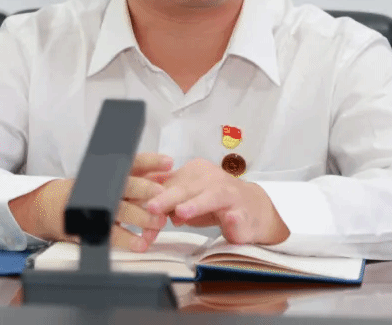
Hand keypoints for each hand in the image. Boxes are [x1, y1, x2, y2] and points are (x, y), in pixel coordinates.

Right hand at [9, 152, 172, 251]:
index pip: (131, 162)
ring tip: (157, 224)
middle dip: (146, 191)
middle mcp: (103, 186)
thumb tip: (166, 170)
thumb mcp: (108, 177)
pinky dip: (126, 239)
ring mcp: (96, 206)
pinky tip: (139, 243)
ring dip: (141, 218)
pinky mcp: (90, 226)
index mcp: (110, 172)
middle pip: (127, 185)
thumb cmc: (89, 190)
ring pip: (121, 210)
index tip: (169, 162)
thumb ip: (134, 175)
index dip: (151, 161)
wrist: (54, 206)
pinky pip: (110, 234)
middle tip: (163, 196)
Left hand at [144, 158, 288, 245]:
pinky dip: (234, 218)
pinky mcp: (245, 213)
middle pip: (189, 187)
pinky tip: (230, 220)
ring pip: (214, 197)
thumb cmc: (215, 204)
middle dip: (169, 197)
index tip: (138, 210)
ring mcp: (231, 195)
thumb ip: (166, 203)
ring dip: (197, 204)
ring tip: (182, 213)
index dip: (154, 197)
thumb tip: (139, 209)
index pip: (171, 183)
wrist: (253, 209)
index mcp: (197, 172)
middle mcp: (214, 179)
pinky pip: (240, 215)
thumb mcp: (188, 199)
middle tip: (152, 207)